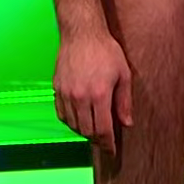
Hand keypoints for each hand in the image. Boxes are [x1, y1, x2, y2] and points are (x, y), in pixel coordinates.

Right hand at [54, 31, 132, 154]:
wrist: (81, 32)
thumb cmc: (105, 50)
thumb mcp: (123, 74)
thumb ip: (124, 101)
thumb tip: (126, 123)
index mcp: (99, 94)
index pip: (102, 130)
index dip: (107, 144)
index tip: (112, 150)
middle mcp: (80, 97)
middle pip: (86, 131)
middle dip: (97, 140)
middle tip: (104, 139)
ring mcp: (66, 93)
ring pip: (73, 125)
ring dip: (84, 131)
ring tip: (93, 128)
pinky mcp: (57, 88)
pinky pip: (61, 114)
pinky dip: (70, 121)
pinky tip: (79, 118)